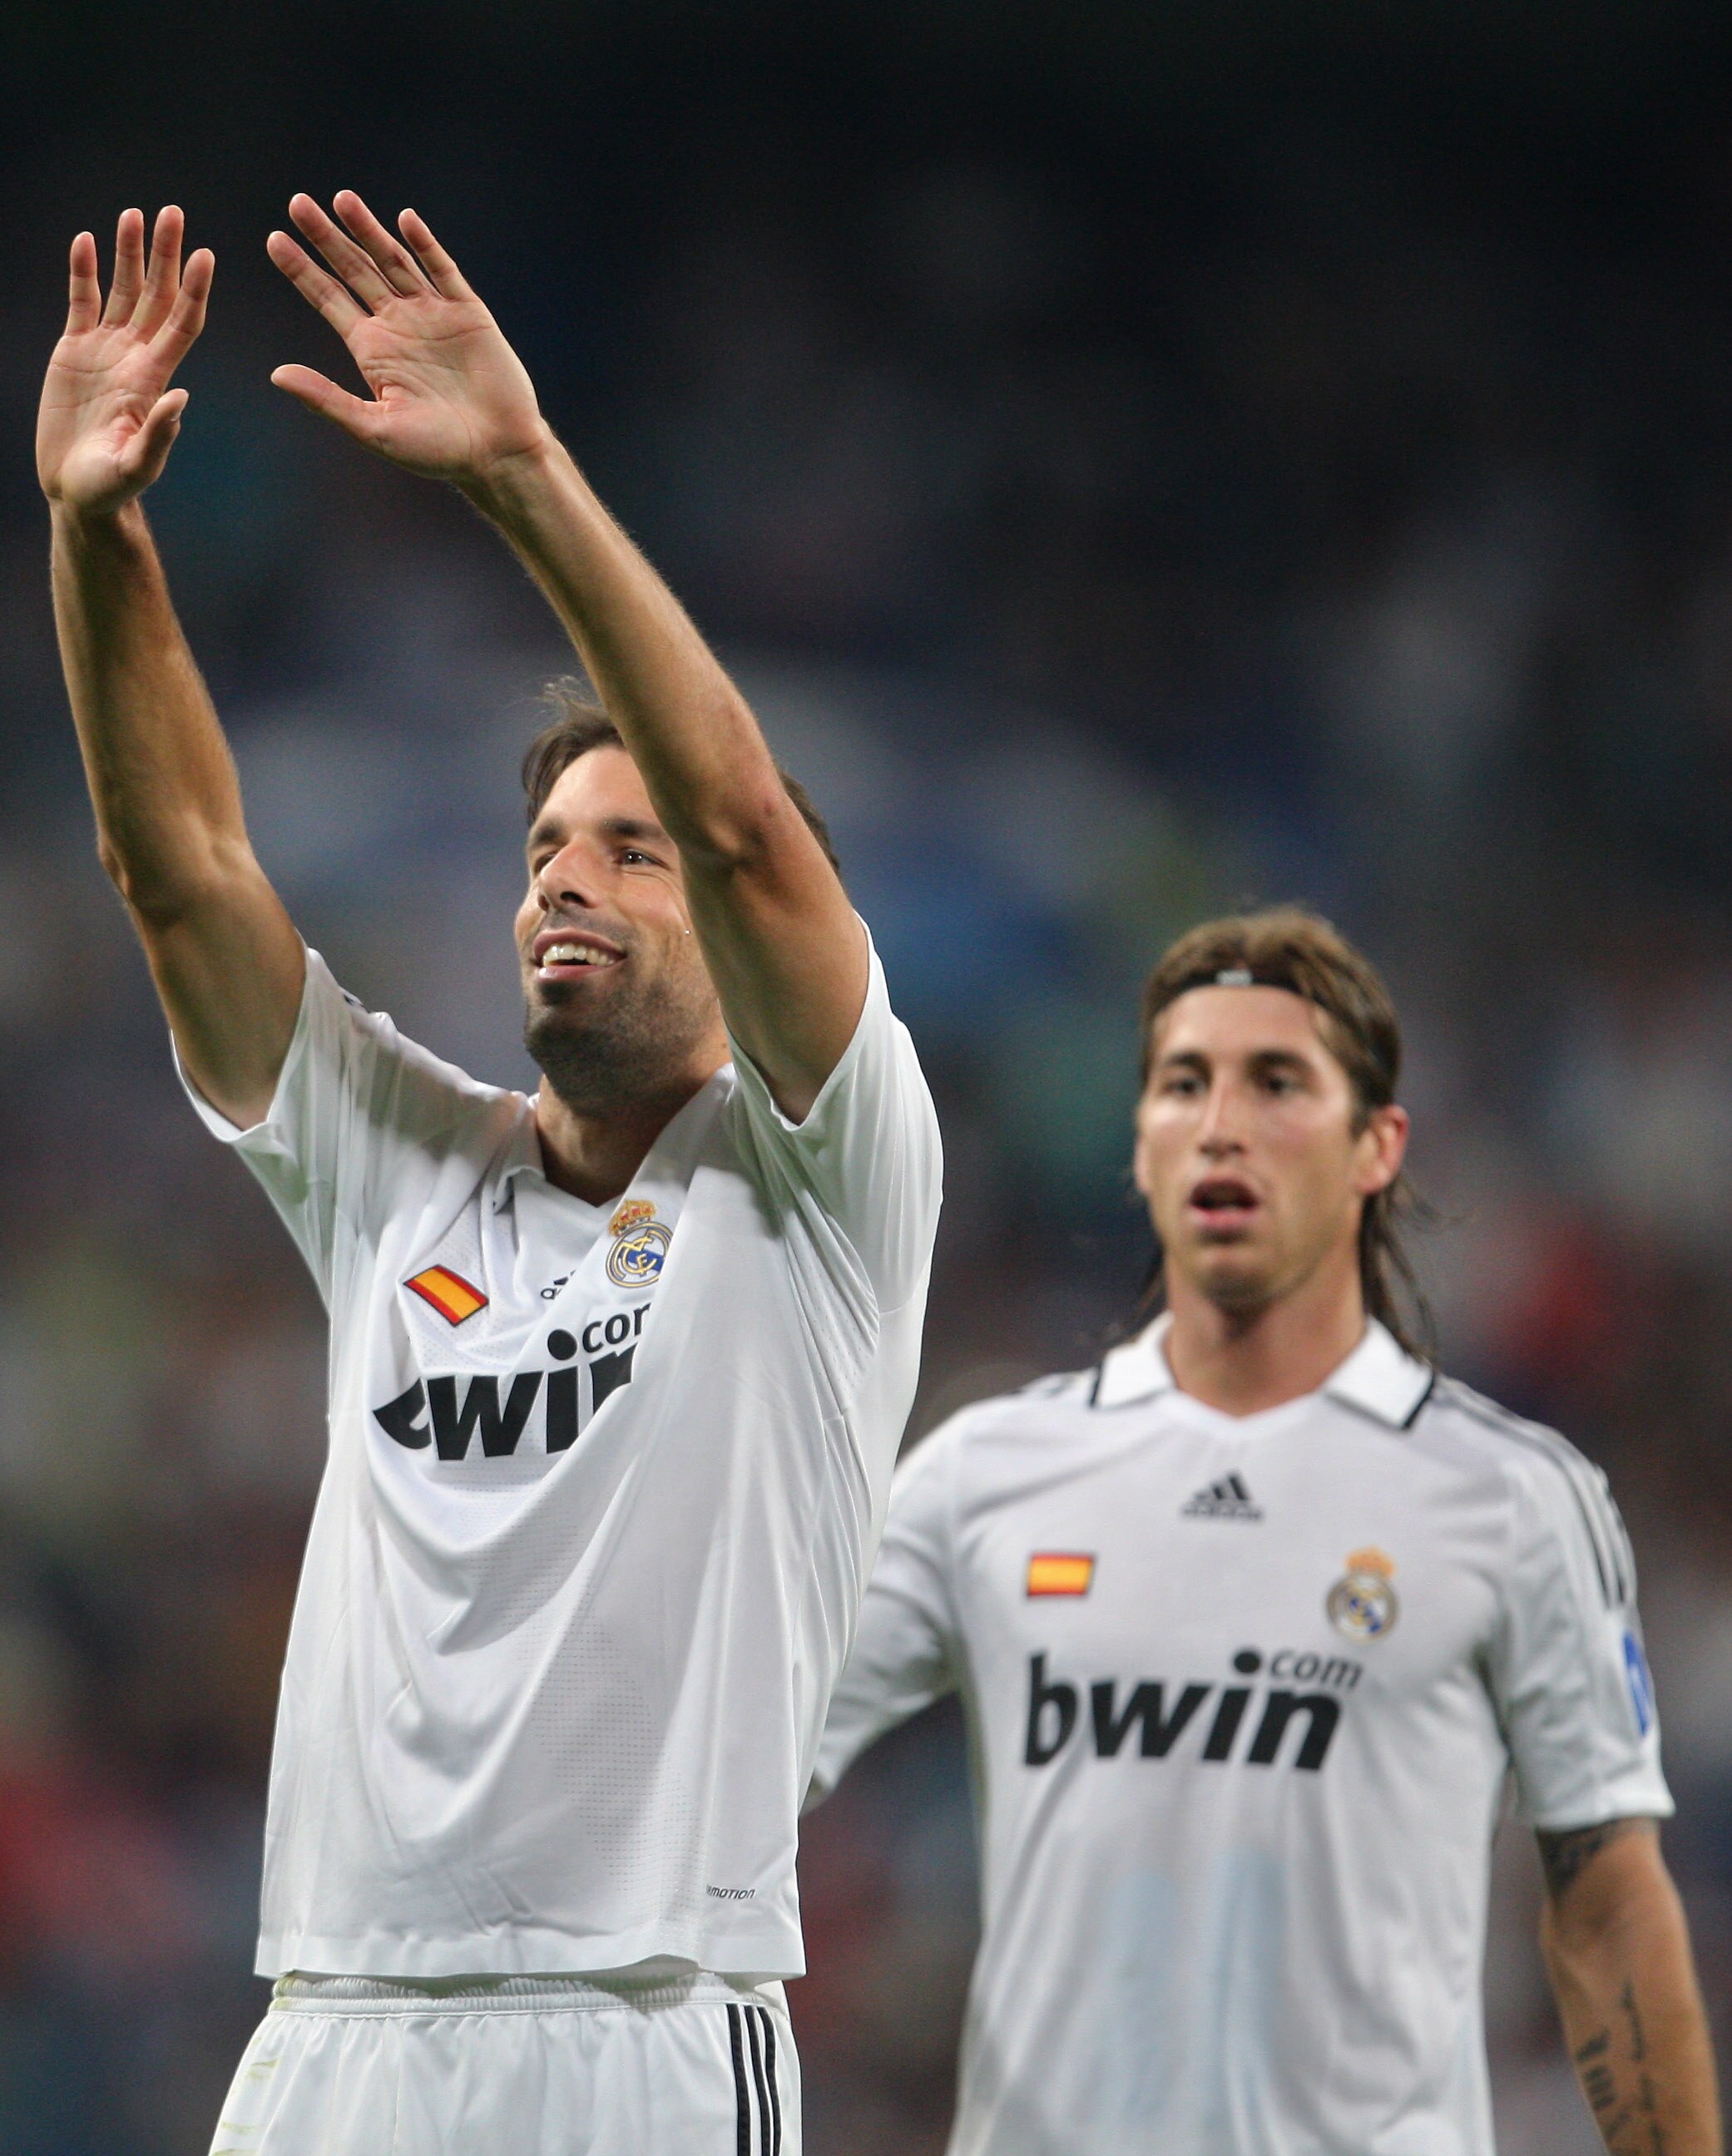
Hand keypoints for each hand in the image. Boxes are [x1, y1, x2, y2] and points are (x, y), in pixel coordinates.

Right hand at [38, 207, 212, 514]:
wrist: (76, 489)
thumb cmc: (110, 487)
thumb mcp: (136, 466)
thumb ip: (158, 434)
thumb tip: (180, 400)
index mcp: (154, 379)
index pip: (182, 324)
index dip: (193, 290)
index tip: (206, 256)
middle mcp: (135, 356)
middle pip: (156, 295)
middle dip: (164, 255)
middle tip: (173, 213)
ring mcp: (105, 350)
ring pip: (122, 290)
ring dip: (128, 253)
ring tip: (135, 214)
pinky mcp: (72, 350)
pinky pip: (80, 301)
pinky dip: (83, 271)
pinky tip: (85, 241)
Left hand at [267, 192, 548, 486]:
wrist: (498, 453)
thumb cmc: (436, 451)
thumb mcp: (374, 428)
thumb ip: (327, 399)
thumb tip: (277, 374)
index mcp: (372, 349)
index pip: (328, 299)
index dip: (302, 270)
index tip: (274, 239)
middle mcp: (397, 325)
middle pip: (355, 270)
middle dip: (327, 237)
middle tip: (297, 203)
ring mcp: (432, 315)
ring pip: (394, 261)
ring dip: (368, 231)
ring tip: (342, 199)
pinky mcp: (468, 313)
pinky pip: (442, 272)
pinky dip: (425, 246)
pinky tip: (405, 220)